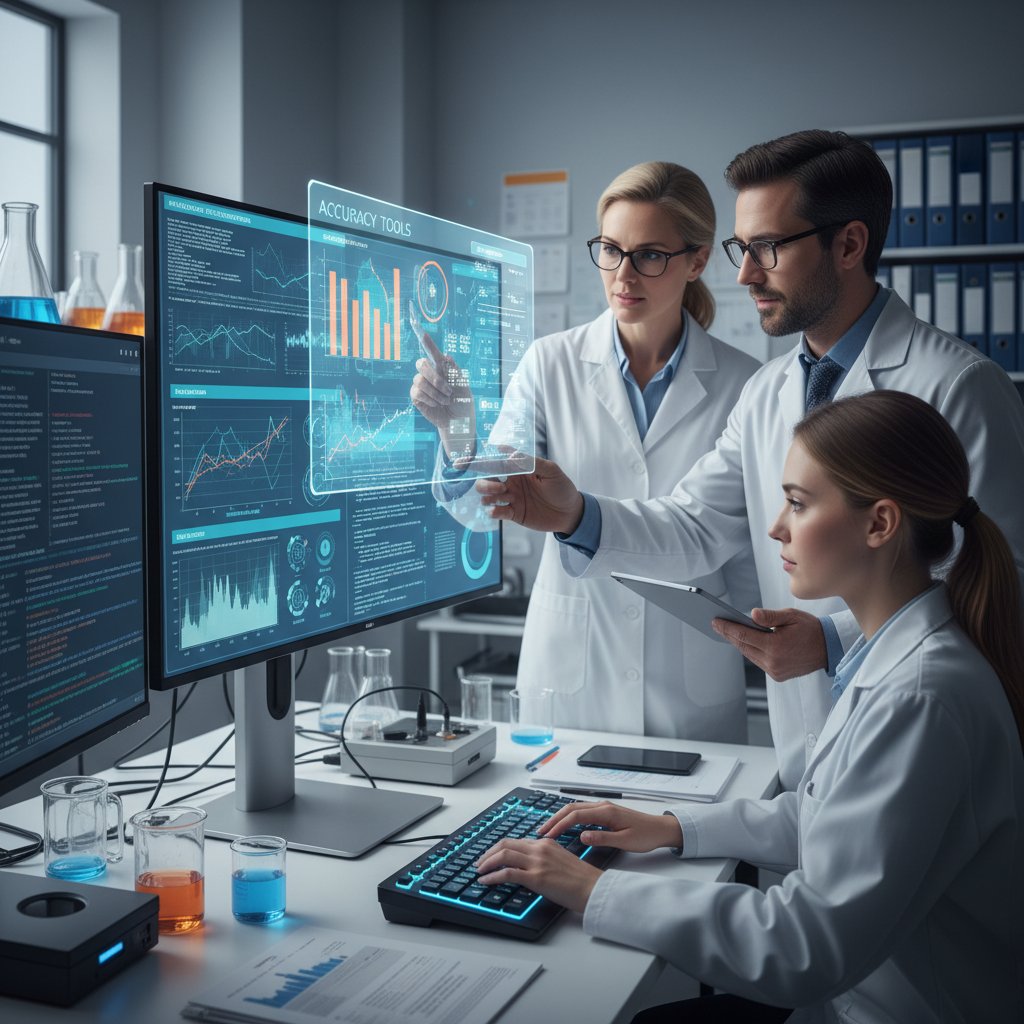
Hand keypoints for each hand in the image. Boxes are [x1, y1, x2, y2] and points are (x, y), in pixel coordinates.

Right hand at [409, 331, 475, 460]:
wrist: (458, 421)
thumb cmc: (462, 401)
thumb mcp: (463, 386)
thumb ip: (455, 371)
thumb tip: (447, 355)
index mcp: (442, 367)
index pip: (433, 352)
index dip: (427, 343)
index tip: (423, 333)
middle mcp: (429, 373)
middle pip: (421, 364)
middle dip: (435, 377)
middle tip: (448, 390)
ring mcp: (421, 384)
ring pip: (419, 380)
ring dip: (435, 392)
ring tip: (445, 400)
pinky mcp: (416, 396)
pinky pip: (417, 392)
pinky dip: (430, 399)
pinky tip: (437, 404)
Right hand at [472, 454, 583, 533]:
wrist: (570, 513)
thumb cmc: (562, 488)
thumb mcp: (551, 470)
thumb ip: (531, 462)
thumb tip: (509, 456)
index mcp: (518, 469)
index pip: (495, 463)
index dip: (476, 462)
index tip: (460, 463)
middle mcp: (511, 482)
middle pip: (485, 480)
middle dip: (484, 483)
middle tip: (500, 488)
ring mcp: (511, 498)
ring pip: (487, 496)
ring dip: (488, 496)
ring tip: (504, 497)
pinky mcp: (513, 513)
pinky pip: (495, 512)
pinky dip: (492, 511)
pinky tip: (499, 510)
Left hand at [475, 837, 602, 913]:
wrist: (593, 888)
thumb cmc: (581, 879)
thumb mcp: (561, 860)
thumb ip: (544, 858)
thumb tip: (528, 867)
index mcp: (546, 843)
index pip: (516, 841)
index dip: (499, 848)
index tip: (491, 855)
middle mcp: (540, 848)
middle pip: (505, 844)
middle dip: (488, 853)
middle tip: (480, 862)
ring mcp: (537, 862)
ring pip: (503, 855)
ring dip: (487, 863)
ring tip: (479, 871)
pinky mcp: (536, 877)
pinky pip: (507, 873)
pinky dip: (492, 876)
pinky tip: (485, 881)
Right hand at [537, 800, 682, 852]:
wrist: (660, 828)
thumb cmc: (645, 836)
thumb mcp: (625, 842)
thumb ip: (602, 838)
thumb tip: (582, 836)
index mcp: (606, 812)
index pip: (575, 816)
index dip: (559, 825)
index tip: (548, 835)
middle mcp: (603, 806)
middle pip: (571, 808)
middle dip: (554, 818)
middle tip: (541, 831)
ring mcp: (604, 807)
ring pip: (576, 808)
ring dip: (560, 817)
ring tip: (549, 828)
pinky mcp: (606, 811)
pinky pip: (582, 811)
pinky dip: (570, 817)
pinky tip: (565, 825)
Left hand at [712, 607, 826, 680]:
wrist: (829, 649)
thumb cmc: (811, 629)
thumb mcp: (792, 616)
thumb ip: (770, 616)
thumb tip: (751, 615)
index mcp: (776, 646)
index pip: (744, 636)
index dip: (727, 628)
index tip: (715, 621)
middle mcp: (773, 662)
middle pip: (743, 647)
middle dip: (729, 635)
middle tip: (716, 624)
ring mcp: (775, 671)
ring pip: (749, 655)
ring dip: (739, 643)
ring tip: (727, 631)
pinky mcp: (777, 676)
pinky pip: (758, 661)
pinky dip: (750, 651)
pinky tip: (744, 641)